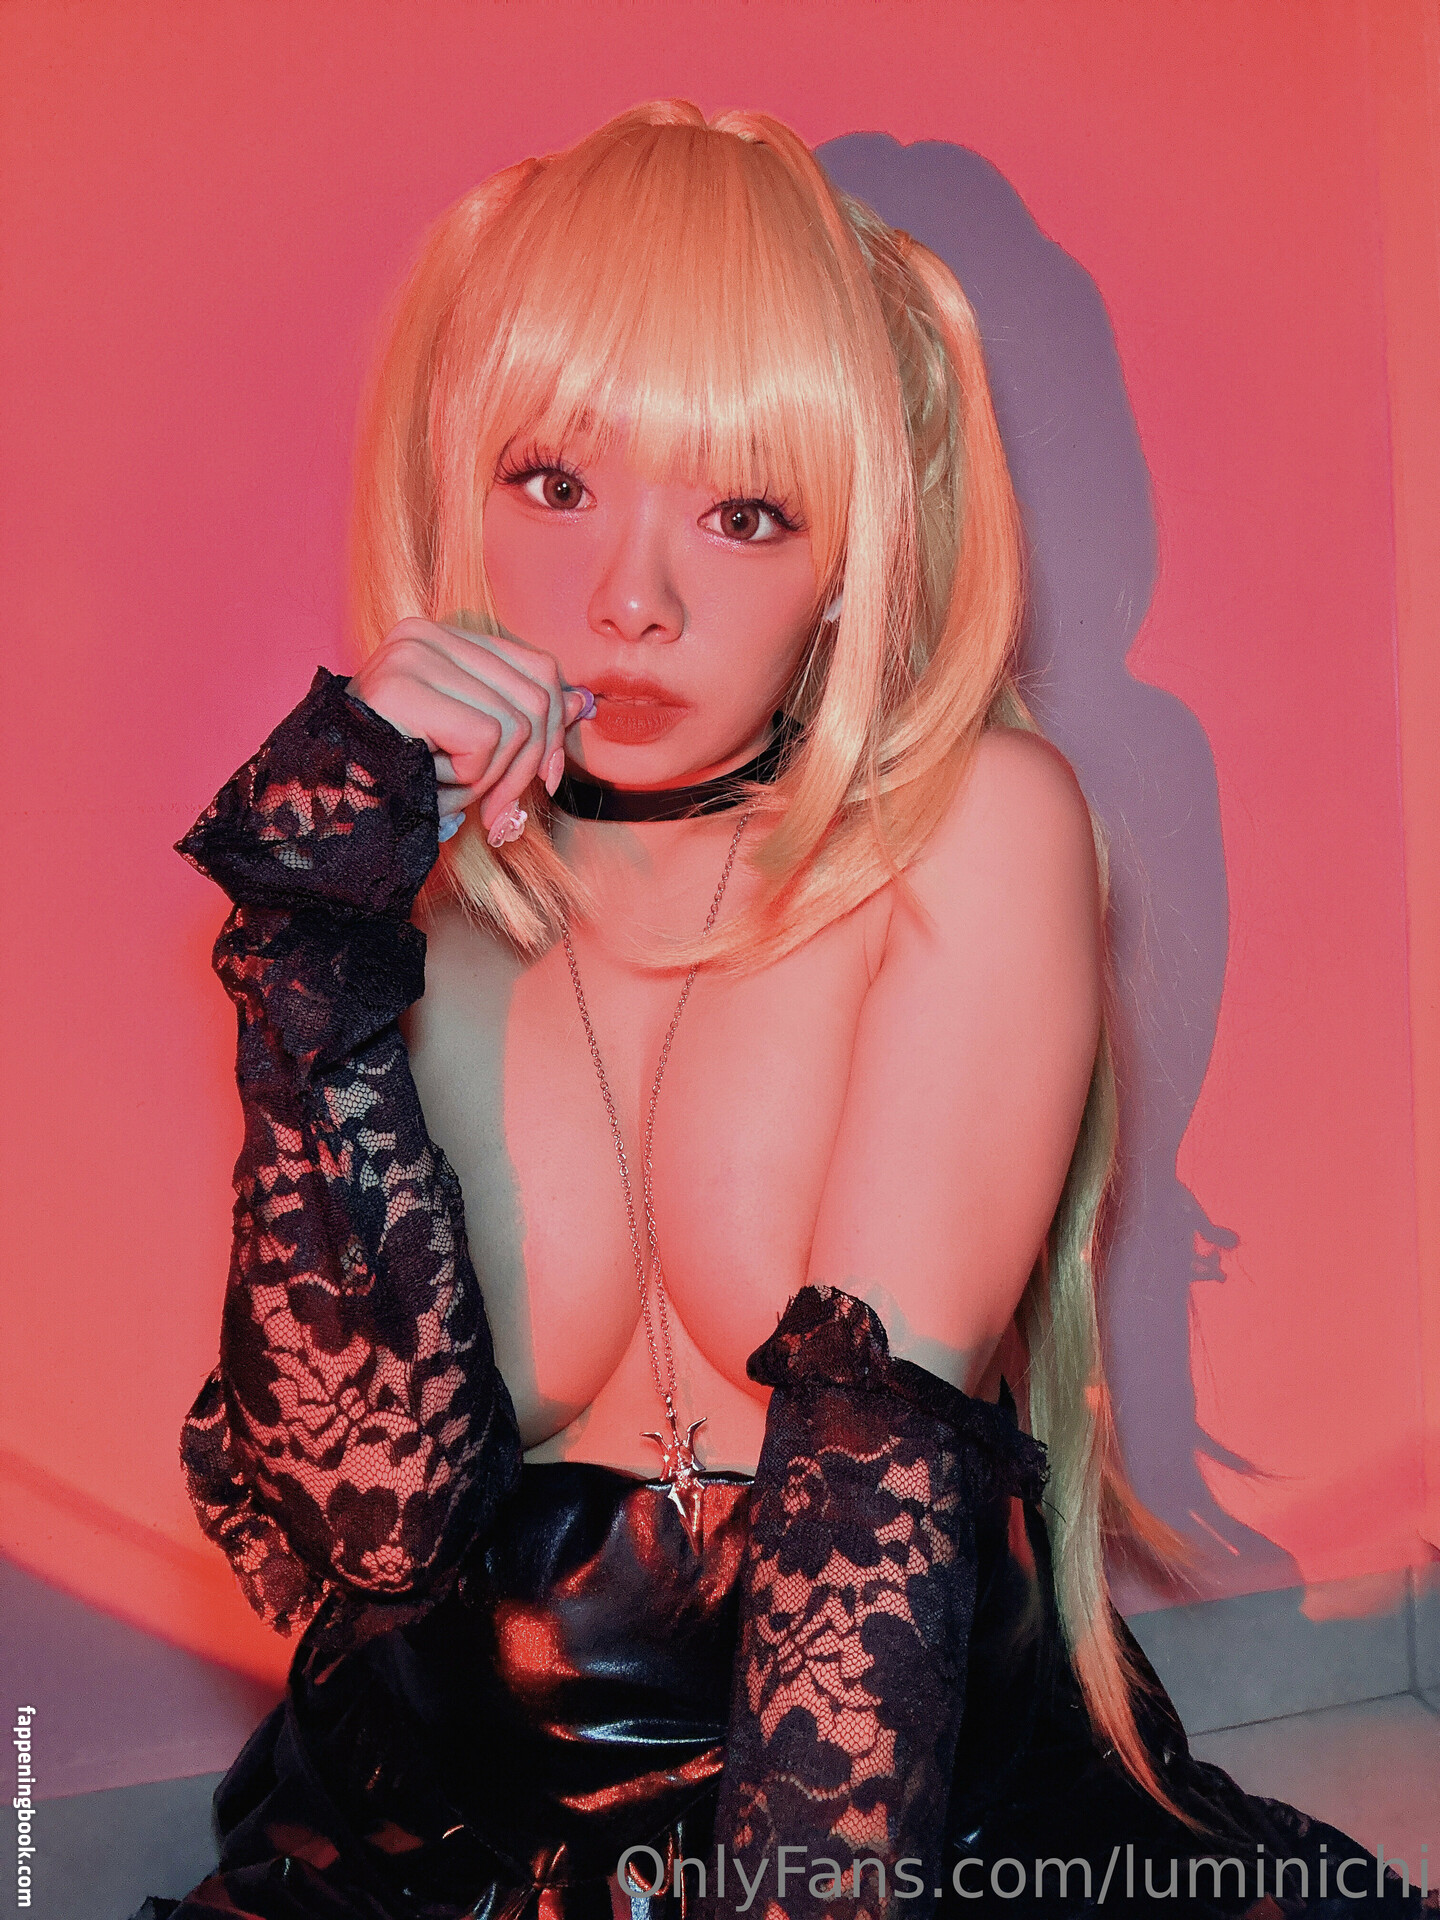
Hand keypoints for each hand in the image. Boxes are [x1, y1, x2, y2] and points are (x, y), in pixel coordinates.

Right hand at [347, 619, 590, 844]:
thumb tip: (585, 701)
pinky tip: (430, 785)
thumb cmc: (397, 781)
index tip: (545, 782)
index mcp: (442, 639)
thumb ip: (526, 719)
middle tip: (496, 811)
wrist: (329, 812)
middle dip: (527, 768)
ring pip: (516, 724)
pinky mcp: (404, 687)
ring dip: (489, 780)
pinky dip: (468, 781)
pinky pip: (486, 741)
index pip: (538, 669)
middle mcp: (425, 634)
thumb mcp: (472, 749)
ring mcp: (412, 655)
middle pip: (536, 695)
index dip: (554, 731)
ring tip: (445, 790)